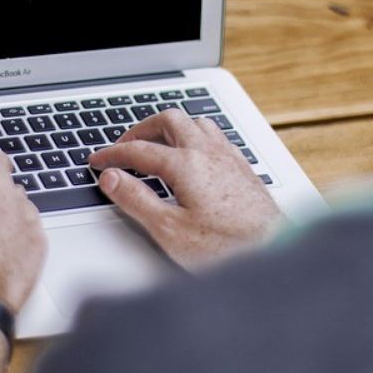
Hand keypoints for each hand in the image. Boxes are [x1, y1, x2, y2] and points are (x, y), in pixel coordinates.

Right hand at [89, 109, 282, 269]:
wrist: (274, 251)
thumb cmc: (226, 247)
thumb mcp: (169, 229)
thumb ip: (136, 200)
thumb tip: (112, 178)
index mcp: (186, 164)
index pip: (139, 150)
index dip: (113, 154)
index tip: (98, 161)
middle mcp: (208, 152)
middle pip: (168, 121)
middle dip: (141, 129)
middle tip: (124, 145)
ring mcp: (228, 157)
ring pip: (195, 123)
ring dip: (170, 128)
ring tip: (156, 143)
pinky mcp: (242, 168)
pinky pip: (214, 135)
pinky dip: (193, 136)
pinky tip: (194, 154)